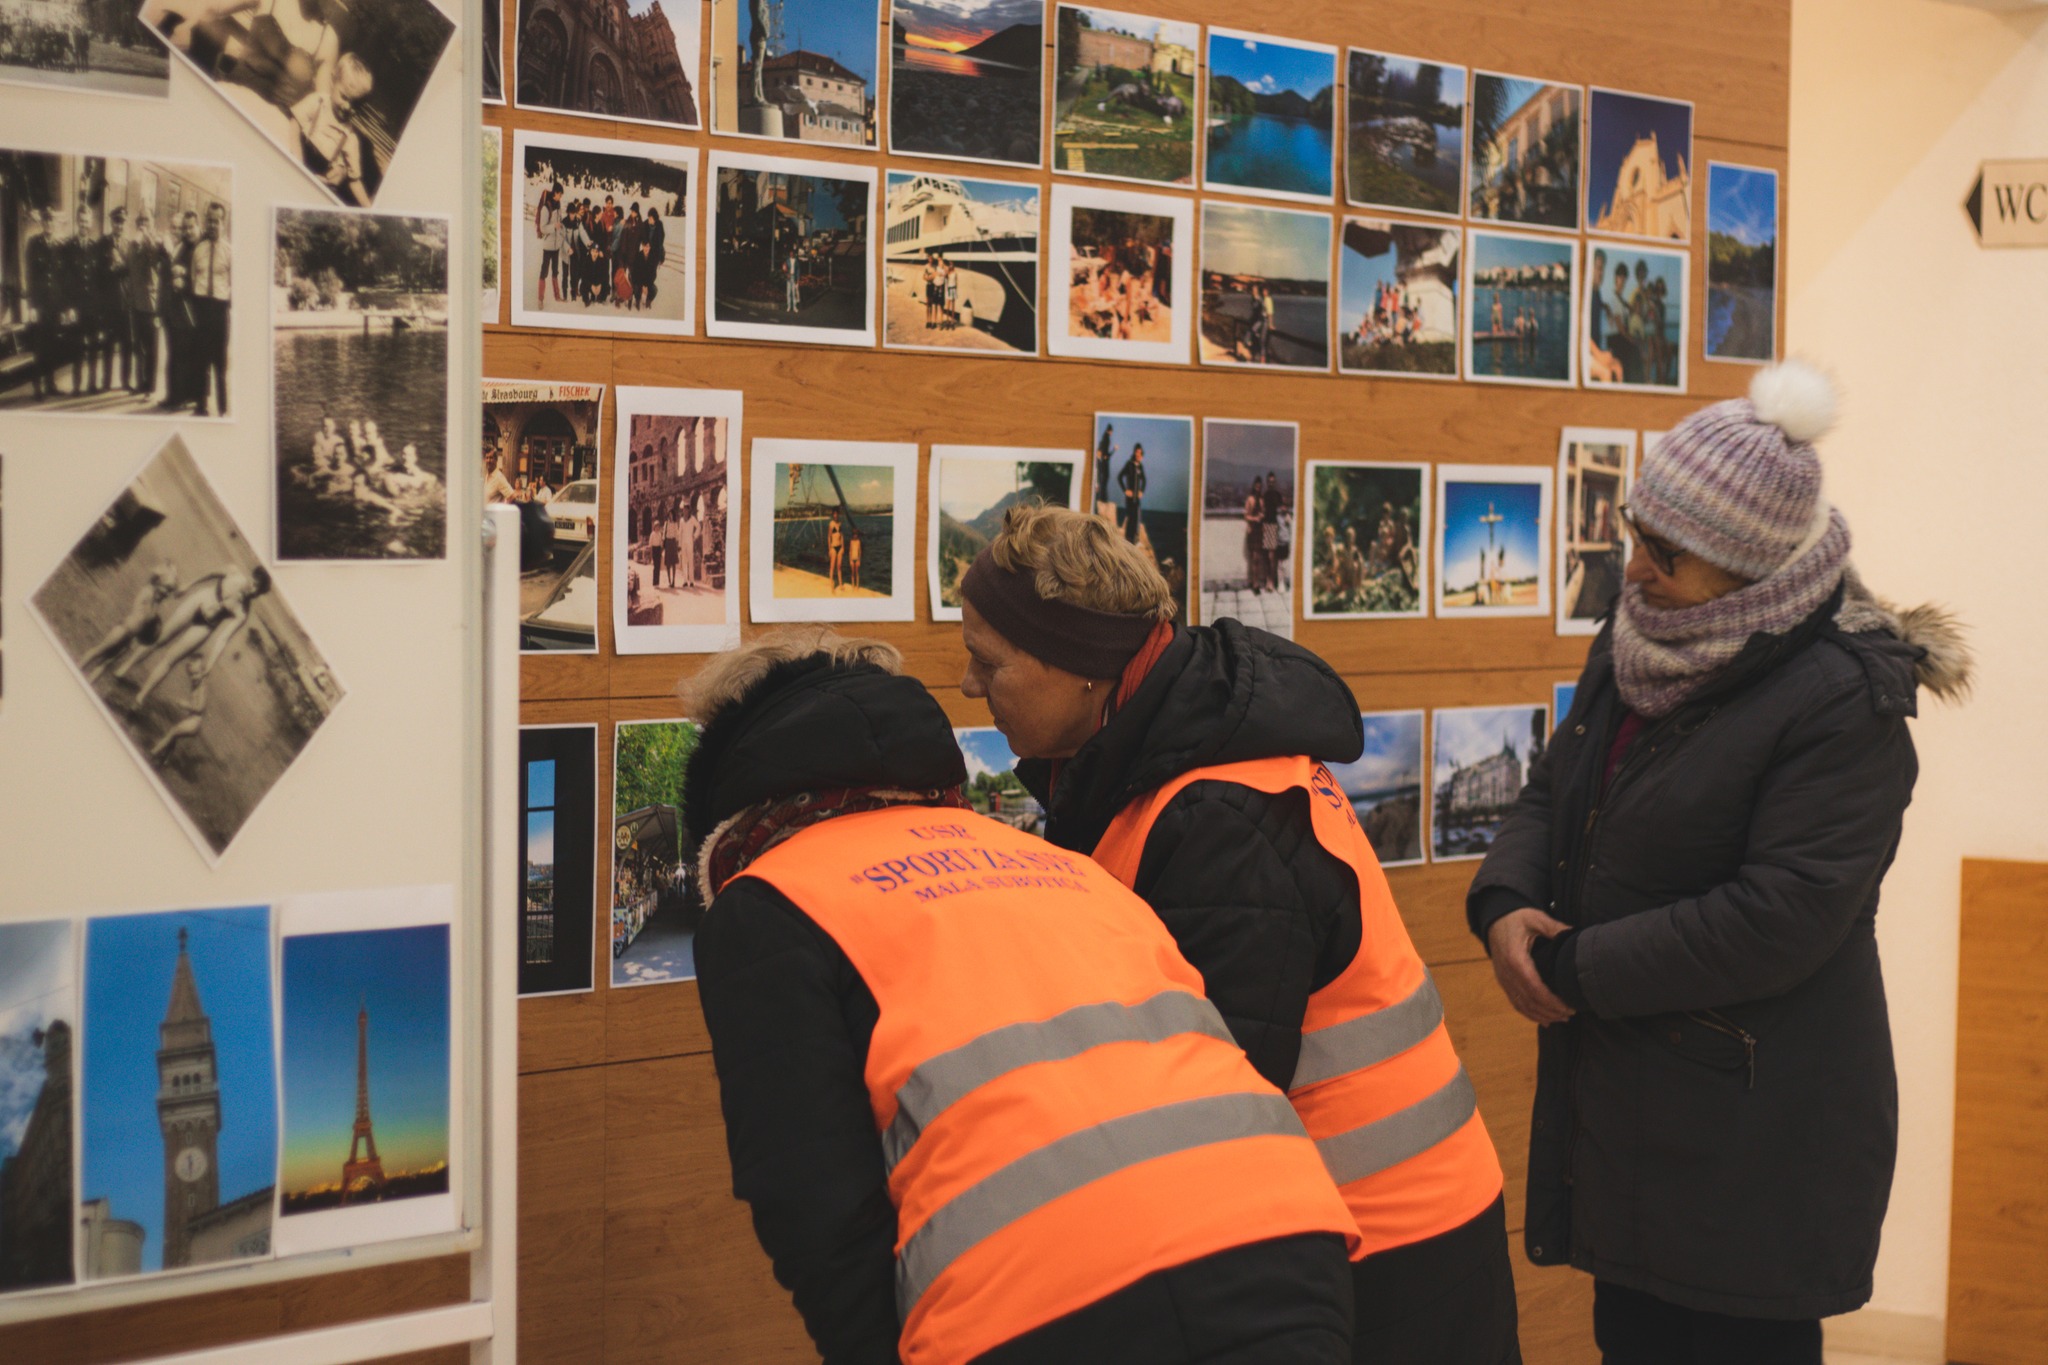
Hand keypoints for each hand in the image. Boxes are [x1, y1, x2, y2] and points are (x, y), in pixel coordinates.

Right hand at [1487, 907, 1575, 1025]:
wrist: (1495, 919)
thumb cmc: (1517, 919)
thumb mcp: (1536, 918)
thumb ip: (1555, 928)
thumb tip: (1576, 934)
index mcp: (1515, 959)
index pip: (1534, 988)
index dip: (1551, 1001)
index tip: (1568, 1007)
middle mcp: (1507, 973)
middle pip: (1529, 1000)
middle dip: (1550, 1011)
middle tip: (1569, 1014)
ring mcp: (1503, 979)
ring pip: (1521, 1005)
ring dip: (1541, 1015)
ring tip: (1561, 1019)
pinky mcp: (1503, 981)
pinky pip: (1516, 1002)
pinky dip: (1530, 1014)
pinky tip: (1544, 1020)